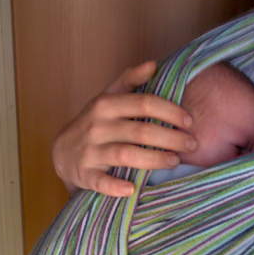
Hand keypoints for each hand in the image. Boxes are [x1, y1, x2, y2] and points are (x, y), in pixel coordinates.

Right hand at [52, 61, 196, 196]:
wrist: (62, 152)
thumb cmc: (94, 124)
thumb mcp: (107, 98)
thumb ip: (129, 81)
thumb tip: (153, 64)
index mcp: (105, 105)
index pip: (144, 103)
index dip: (170, 112)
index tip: (190, 121)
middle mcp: (97, 126)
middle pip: (140, 130)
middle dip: (171, 138)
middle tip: (191, 144)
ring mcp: (90, 151)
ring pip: (126, 154)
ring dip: (154, 159)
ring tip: (174, 161)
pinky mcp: (85, 174)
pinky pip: (101, 181)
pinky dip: (115, 186)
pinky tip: (132, 189)